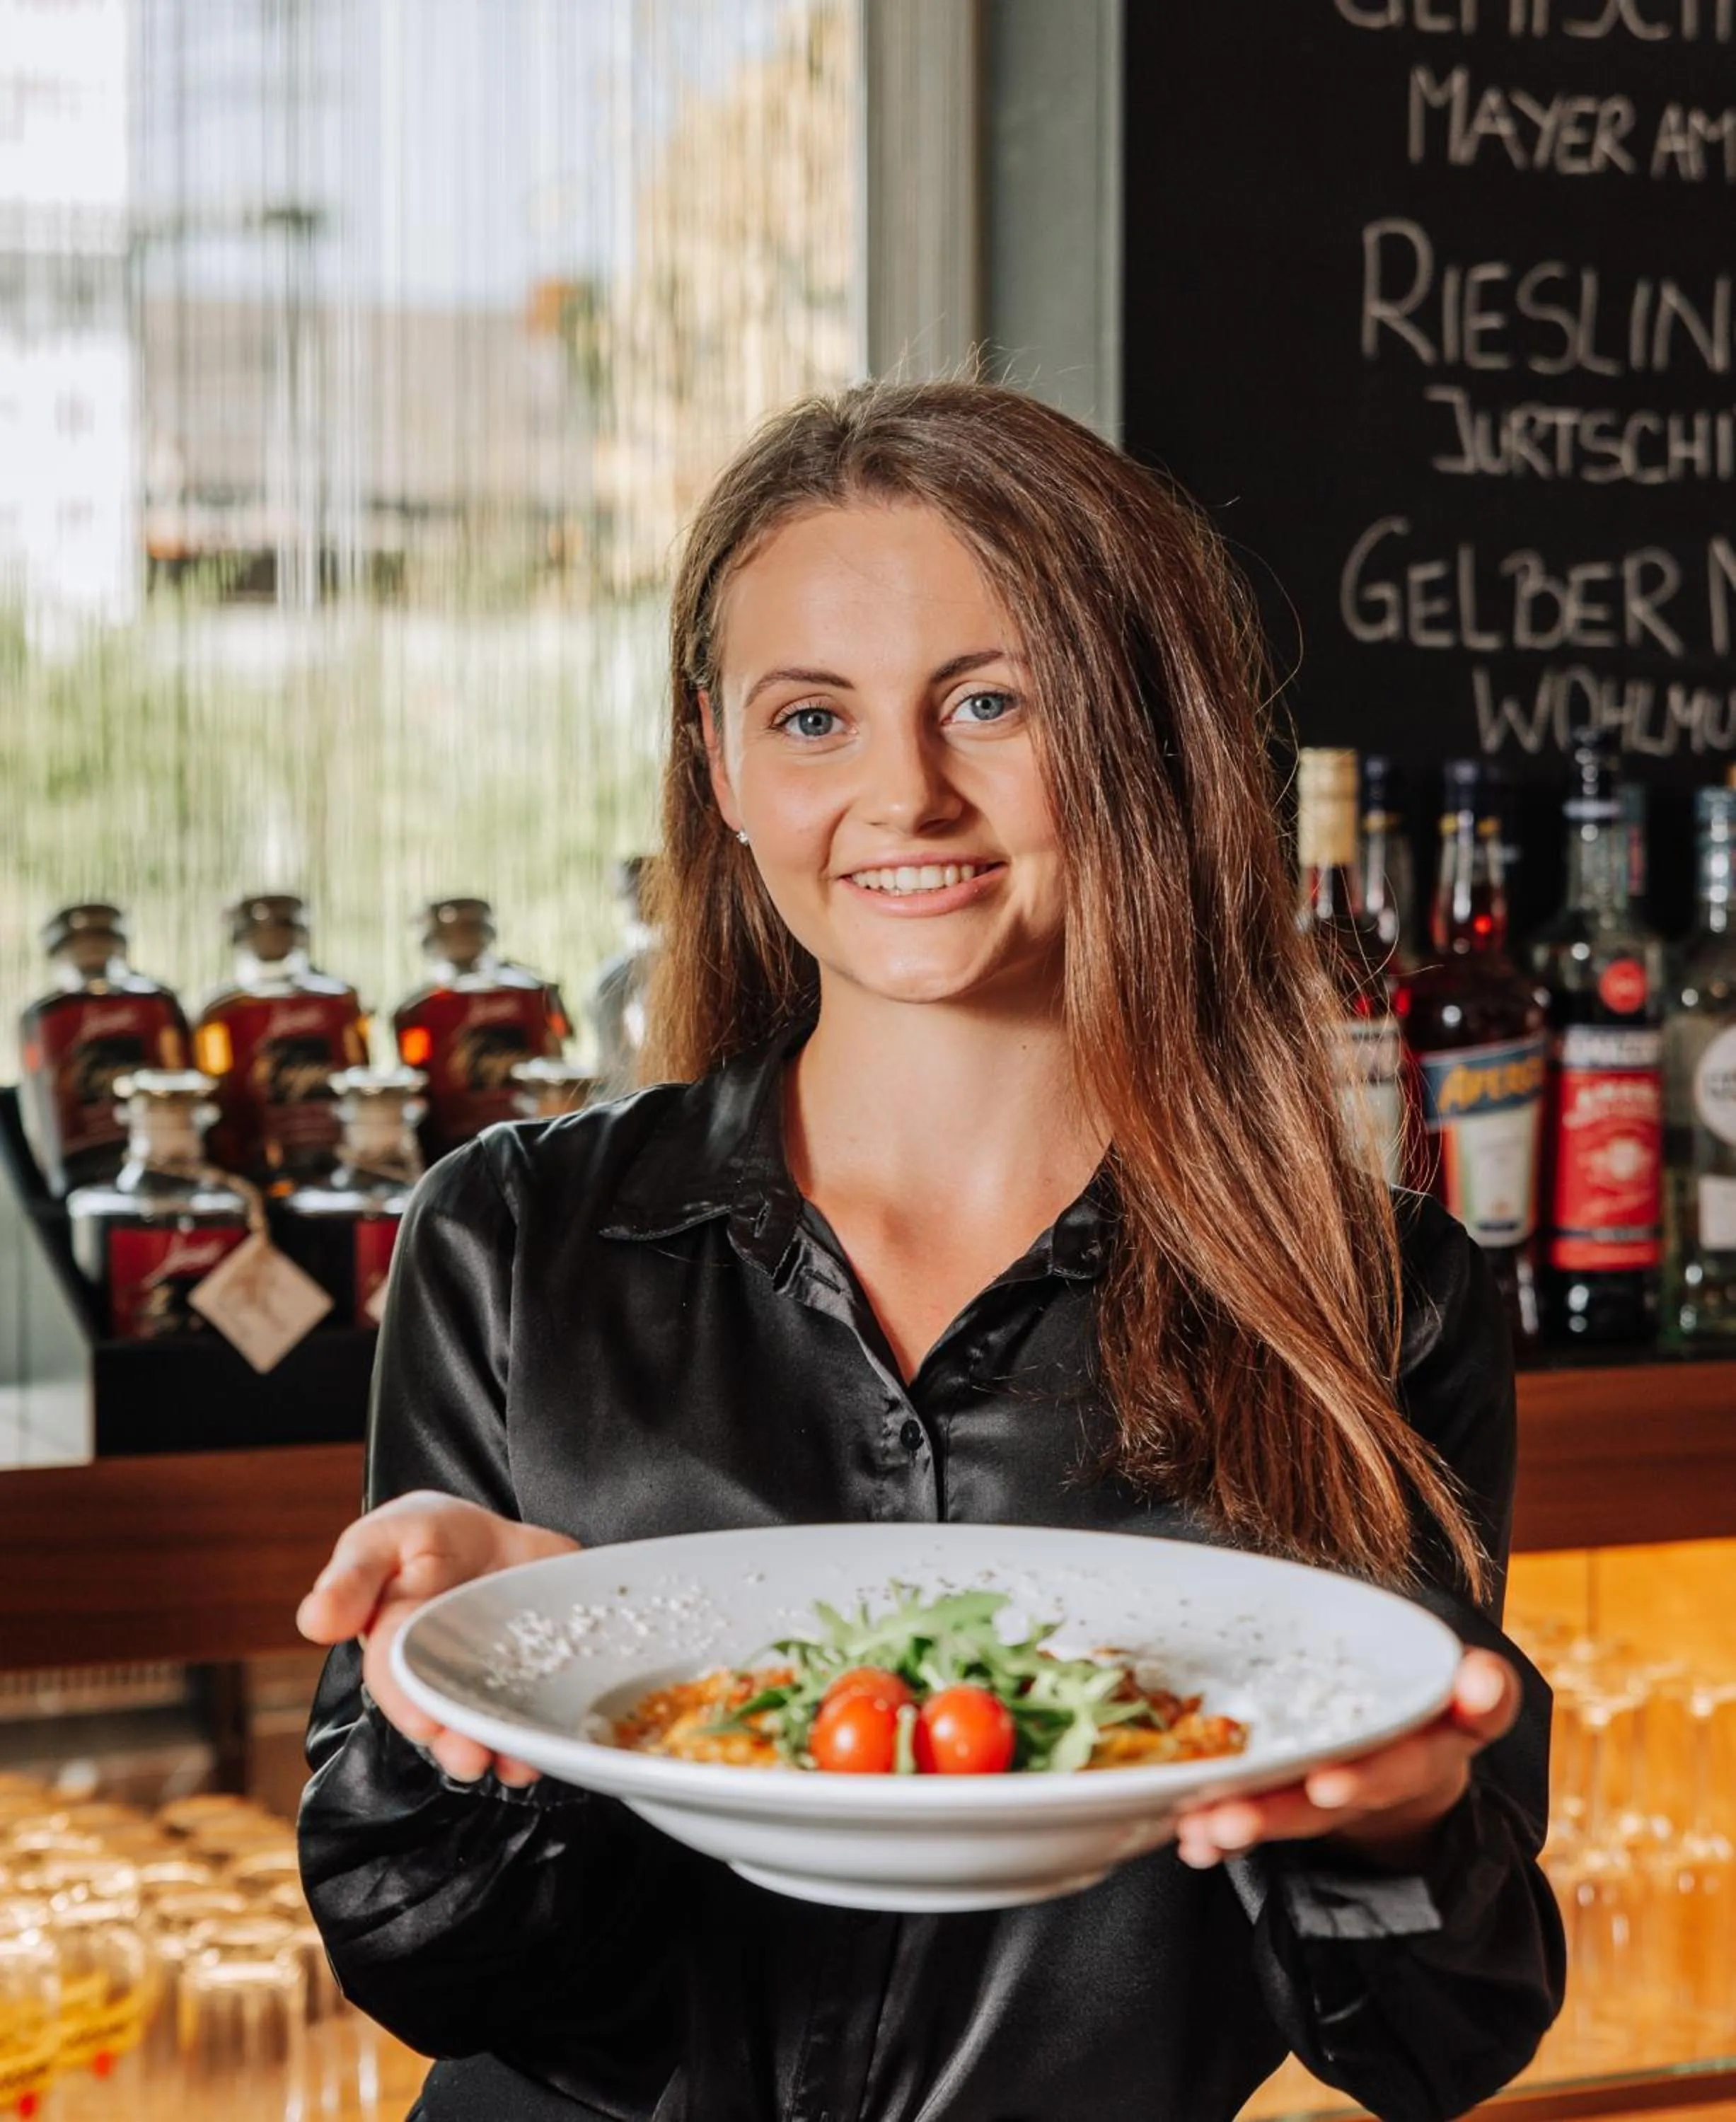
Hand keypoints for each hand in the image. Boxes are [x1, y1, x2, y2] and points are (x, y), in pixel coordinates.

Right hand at [297, 1489, 577, 1787]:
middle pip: (441, 1716)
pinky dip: (539, 1736)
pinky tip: (544, 1748)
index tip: (424, 1723)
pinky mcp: (531, 1682)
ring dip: (497, 1750)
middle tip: (470, 1757)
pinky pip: (534, 1715)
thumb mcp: (383, 1540)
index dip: (407, 1701)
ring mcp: (484, 1684)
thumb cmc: (424, 1539)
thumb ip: (351, 1579)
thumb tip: (316, 1621)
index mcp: (390, 1646)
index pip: (393, 1675)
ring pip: (485, 1727)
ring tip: (513, 1763)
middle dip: (453, 1741)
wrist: (495, 1540)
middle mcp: (435, 1678)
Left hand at [1172, 1647, 1520, 1871]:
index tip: (1326, 1786)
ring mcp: (1340, 1800)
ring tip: (1200, 1828)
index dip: (1366, 1777)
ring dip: (1245, 1824)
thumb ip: (1478, 1688)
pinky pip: (1263, 1823)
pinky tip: (1191, 1841)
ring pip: (1291, 1814)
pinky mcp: (1301, 1807)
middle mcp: (1379, 1782)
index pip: (1403, 1766)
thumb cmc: (1428, 1703)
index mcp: (1428, 1749)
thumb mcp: (1464, 1693)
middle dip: (1282, 1812)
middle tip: (1233, 1818)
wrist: (1420, 1756)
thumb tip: (1484, 1683)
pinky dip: (1224, 1838)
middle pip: (1330, 1802)